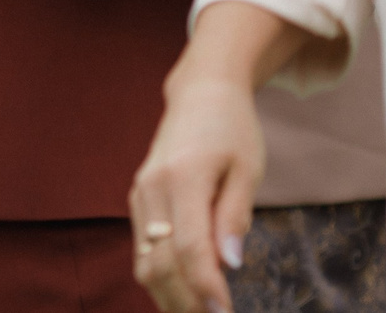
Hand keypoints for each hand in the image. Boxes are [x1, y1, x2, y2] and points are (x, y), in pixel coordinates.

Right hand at [130, 0, 308, 312]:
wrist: (199, 95)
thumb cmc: (232, 130)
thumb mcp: (247, 170)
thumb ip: (234, 216)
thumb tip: (230, 263)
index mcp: (182, 177)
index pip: (188, 247)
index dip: (205, 287)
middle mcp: (152, 188)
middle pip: (160, 261)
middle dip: (185, 302)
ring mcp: (140, 193)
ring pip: (144, 260)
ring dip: (169, 296)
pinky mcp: (138, 199)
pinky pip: (143, 247)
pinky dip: (161, 276)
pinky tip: (183, 293)